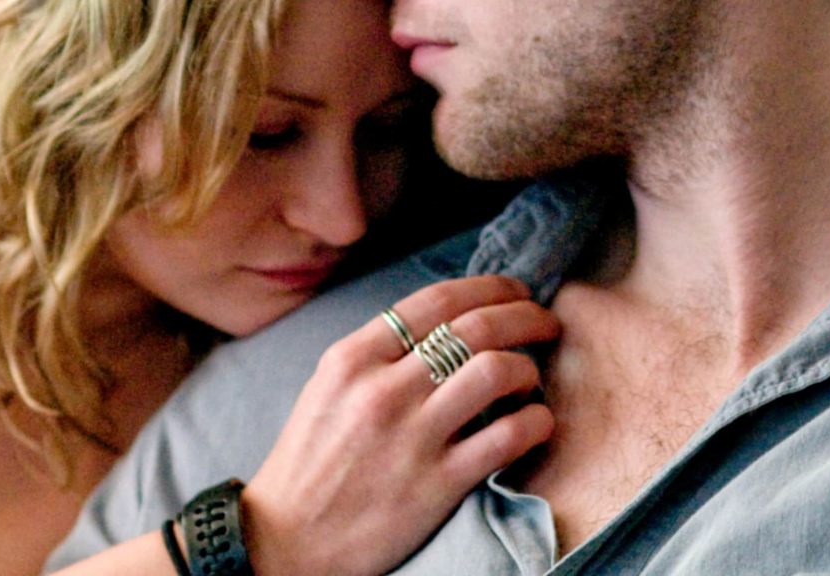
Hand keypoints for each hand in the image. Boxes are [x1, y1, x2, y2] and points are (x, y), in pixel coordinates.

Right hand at [240, 275, 558, 575]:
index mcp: (354, 357)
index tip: (514, 291)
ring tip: (533, 375)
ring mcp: (411, 436)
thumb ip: (380, 352)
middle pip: (474, 327)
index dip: (488, 287)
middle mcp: (383, 388)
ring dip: (528, 367)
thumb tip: (446, 323)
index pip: (436, 300)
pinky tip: (537, 421)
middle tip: (545, 321)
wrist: (284, 541)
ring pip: (494, 372)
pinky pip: (505, 438)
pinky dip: (534, 421)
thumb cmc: (311, 459)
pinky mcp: (436, 485)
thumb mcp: (330, 385)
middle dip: (523, 315)